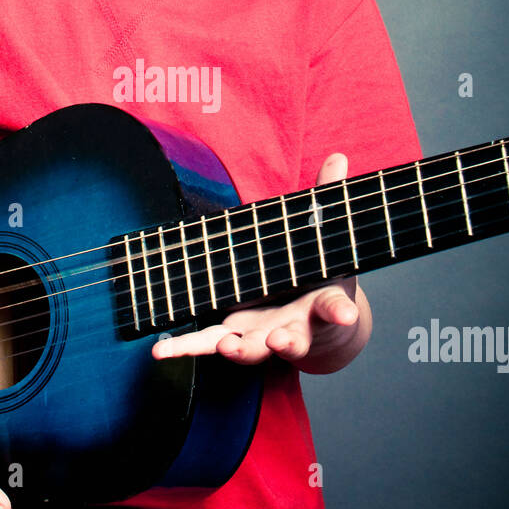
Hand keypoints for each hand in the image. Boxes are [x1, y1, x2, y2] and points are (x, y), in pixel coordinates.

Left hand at [151, 153, 369, 373]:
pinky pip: (208, 343)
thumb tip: (338, 157)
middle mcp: (295, 328)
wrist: (312, 324)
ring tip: (227, 347)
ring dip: (239, 350)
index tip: (346, 314)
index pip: (335, 306)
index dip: (341, 311)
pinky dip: (187, 348)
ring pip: (251, 349)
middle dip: (287, 344)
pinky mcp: (234, 336)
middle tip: (281, 340)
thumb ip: (327, 202)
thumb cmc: (318, 276)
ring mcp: (263, 336)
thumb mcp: (326, 240)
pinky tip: (161, 352)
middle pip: (293, 341)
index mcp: (323, 305)